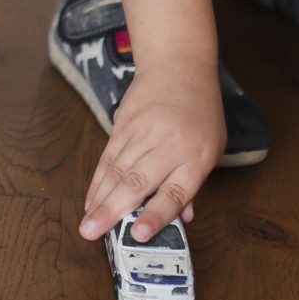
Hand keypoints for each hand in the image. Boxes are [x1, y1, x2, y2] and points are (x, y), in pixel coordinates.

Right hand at [80, 76, 223, 242]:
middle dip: (112, 211)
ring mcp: (144, 131)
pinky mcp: (124, 122)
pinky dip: (98, 180)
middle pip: (137, 182)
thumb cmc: (200, 112)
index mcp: (196, 156)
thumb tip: (180, 219)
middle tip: (92, 233)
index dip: (156, 214)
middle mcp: (168, 144)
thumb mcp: (210, 149)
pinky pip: (108, 156)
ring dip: (100, 198)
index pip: (175, 191)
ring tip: (88, 222)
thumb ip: (192, 184)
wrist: (179, 65)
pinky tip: (91, 197)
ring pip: (117, 170)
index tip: (139, 234)